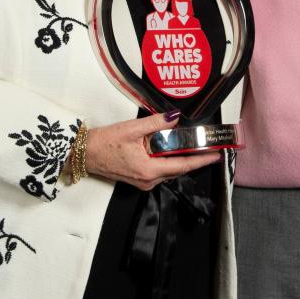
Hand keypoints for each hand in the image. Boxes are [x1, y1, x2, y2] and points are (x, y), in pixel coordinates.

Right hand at [83, 113, 221, 190]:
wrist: (83, 154)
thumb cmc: (104, 143)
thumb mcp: (131, 129)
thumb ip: (156, 123)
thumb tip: (175, 117)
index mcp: (149, 170)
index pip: (182, 166)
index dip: (201, 160)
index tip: (216, 155)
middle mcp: (148, 180)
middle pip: (178, 169)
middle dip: (193, 157)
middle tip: (208, 146)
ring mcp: (143, 181)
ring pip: (169, 169)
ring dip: (179, 158)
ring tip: (192, 145)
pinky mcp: (138, 178)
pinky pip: (160, 169)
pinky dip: (167, 159)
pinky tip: (170, 148)